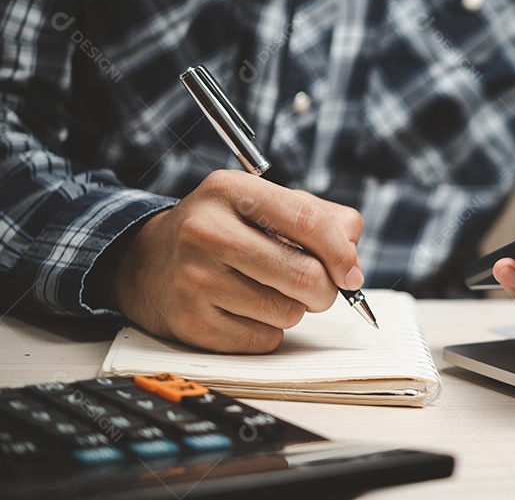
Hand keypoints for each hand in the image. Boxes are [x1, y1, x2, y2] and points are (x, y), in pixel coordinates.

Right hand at [86, 170, 364, 352]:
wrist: (148, 262)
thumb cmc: (223, 230)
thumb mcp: (263, 204)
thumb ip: (320, 218)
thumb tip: (352, 261)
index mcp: (230, 190)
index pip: (308, 221)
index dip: (341, 253)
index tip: (352, 273)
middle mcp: (206, 230)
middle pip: (303, 274)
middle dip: (325, 290)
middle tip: (319, 289)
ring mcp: (194, 278)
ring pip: (287, 312)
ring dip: (294, 309)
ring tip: (271, 292)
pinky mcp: (190, 322)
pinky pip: (263, 339)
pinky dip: (269, 330)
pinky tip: (247, 310)